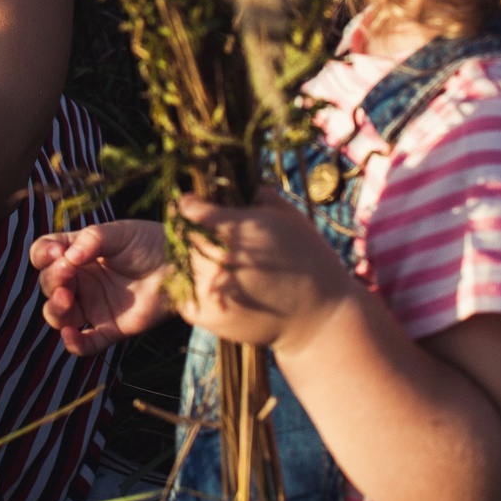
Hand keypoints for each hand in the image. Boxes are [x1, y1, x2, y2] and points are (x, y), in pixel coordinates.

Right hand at [31, 220, 174, 354]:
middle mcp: (81, 281)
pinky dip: (74, 344)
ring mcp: (94, 306)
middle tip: (68, 270)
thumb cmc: (151, 243)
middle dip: (52, 279)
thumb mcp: (119, 233)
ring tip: (67, 297)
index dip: (43, 255)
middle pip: (48, 285)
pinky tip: (71, 335)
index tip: (58, 252)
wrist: (184, 265)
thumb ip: (92, 240)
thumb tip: (68, 257)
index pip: (44, 255)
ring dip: (56, 308)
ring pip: (59, 316)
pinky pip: (86, 344)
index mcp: (77, 254)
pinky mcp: (110, 328)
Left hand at [169, 189, 358, 356]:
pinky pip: (181, 293)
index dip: (191, 205)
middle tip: (207, 234)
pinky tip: (211, 280)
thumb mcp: (288, 215)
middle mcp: (217, 259)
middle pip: (183, 237)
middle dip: (192, 232)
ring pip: (180, 264)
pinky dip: (190, 285)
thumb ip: (256, 193)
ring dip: (191, 258)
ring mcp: (210, 290)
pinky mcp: (207, 316)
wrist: (320, 317)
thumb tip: (229, 183)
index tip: (196, 205)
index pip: (188, 209)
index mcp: (235, 229)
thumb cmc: (309, 258)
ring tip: (214, 258)